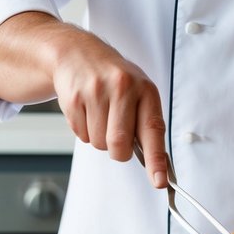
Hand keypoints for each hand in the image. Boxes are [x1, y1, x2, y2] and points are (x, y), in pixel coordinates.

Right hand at [50, 28, 167, 186]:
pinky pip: (81, 134)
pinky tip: (86, 108)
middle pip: (119, 144)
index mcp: (145, 89)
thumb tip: (157, 164)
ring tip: (100, 112)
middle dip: (117, 149)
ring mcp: (96, 92)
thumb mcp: (138, 91)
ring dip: (99, 137)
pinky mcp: (74, 98)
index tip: (159, 181)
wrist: (77, 53)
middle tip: (115, 131)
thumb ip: (146, 123)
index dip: (156, 159)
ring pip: (99, 143)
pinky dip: (84, 129)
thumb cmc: (113, 77)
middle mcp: (123, 88)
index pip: (153, 130)